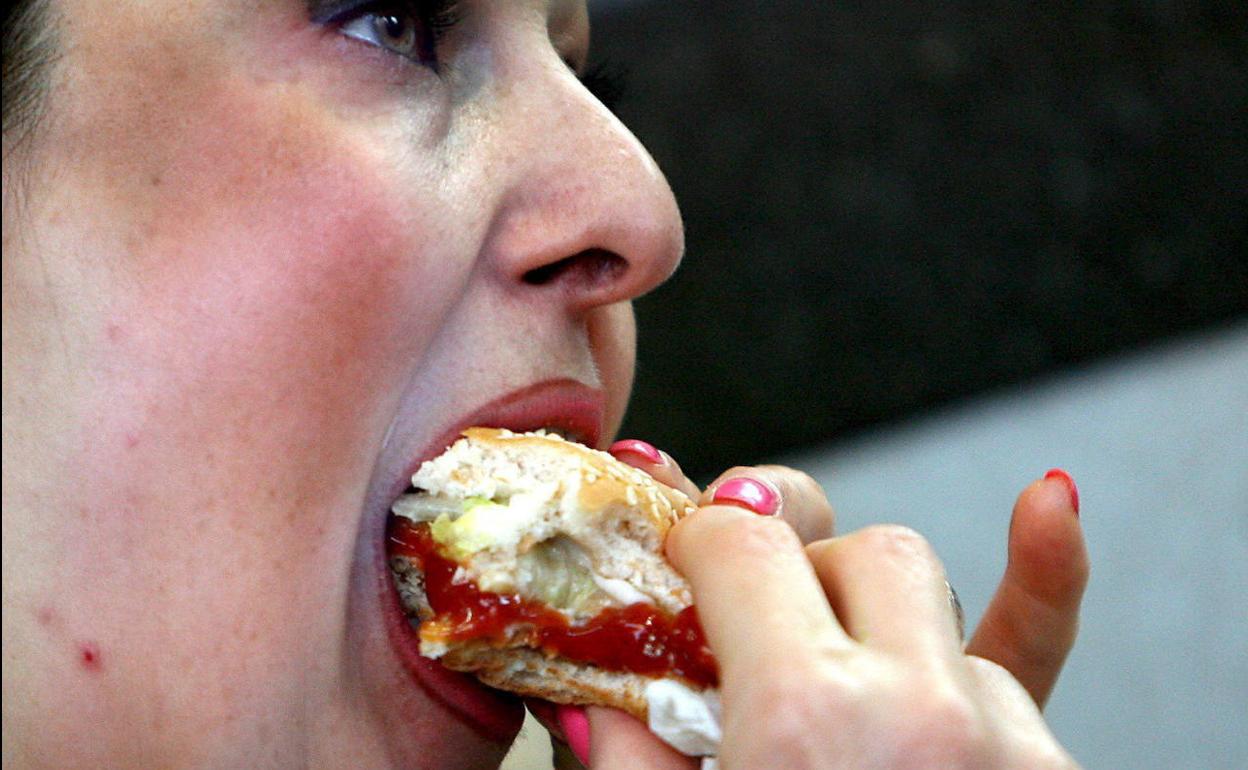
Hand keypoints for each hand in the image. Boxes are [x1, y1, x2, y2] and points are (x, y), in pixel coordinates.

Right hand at [565, 445, 1087, 768]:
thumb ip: (627, 758)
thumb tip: (590, 692)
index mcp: (801, 721)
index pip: (740, 542)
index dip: (698, 535)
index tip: (686, 554)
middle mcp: (912, 710)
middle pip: (851, 545)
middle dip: (793, 562)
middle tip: (753, 625)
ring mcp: (996, 733)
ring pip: (928, 598)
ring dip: (870, 624)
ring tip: (831, 702)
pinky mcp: (1042, 763)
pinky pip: (1042, 641)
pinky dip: (1044, 570)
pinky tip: (1048, 503)